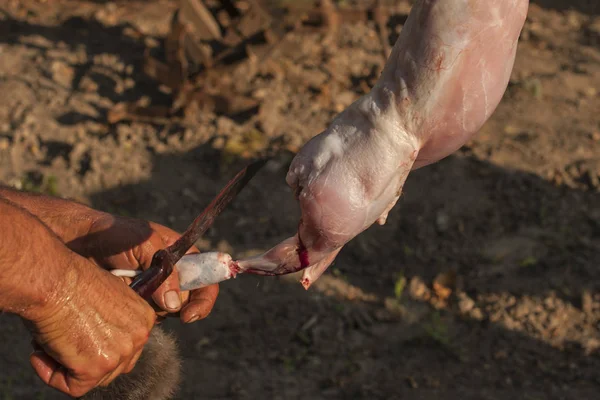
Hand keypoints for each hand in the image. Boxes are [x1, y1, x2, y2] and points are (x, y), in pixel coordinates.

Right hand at [25, 252, 155, 397]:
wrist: (53, 281)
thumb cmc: (72, 282)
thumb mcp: (109, 297)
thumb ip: (115, 319)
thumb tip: (103, 335)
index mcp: (144, 319)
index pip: (128, 347)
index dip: (101, 345)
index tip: (80, 335)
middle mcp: (139, 337)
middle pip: (115, 366)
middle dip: (88, 359)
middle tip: (63, 342)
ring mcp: (119, 354)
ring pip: (95, 379)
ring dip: (69, 366)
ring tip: (51, 342)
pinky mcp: (95, 368)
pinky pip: (73, 388)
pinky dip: (52, 375)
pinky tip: (41, 353)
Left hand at [68, 213, 218, 322]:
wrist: (78, 243)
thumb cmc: (114, 234)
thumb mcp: (143, 244)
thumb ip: (164, 271)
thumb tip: (174, 305)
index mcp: (181, 255)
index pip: (207, 277)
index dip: (204, 298)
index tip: (189, 314)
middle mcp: (172, 274)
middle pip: (189, 300)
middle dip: (177, 309)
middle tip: (158, 310)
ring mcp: (155, 290)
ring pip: (168, 312)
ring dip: (155, 311)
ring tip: (132, 295)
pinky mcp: (137, 302)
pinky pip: (147, 317)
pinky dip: (139, 316)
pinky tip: (123, 303)